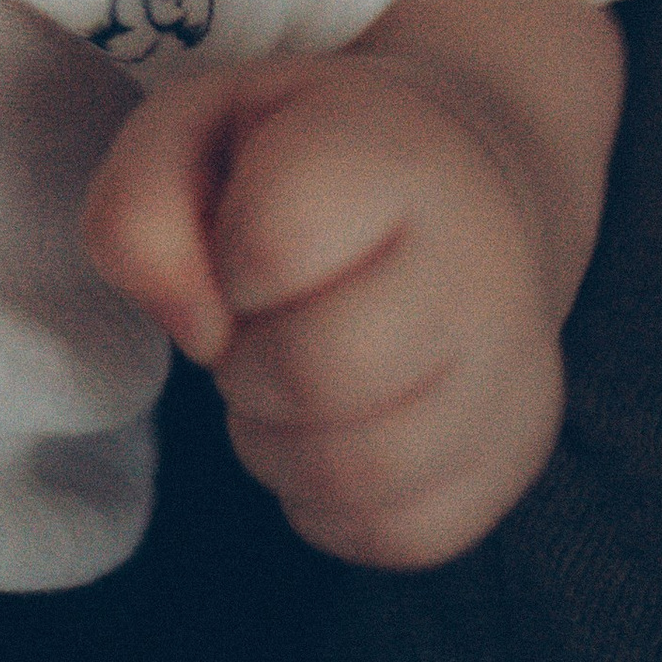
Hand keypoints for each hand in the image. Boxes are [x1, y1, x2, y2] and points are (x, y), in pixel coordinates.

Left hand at [81, 46, 566, 567]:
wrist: (456, 186)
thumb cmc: (297, 160)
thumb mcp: (193, 128)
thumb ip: (141, 210)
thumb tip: (193, 332)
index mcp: (392, 154)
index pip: (274, 243)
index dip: (222, 264)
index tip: (241, 249)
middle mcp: (482, 260)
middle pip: (318, 376)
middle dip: (244, 368)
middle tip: (254, 331)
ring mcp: (515, 366)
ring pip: (358, 472)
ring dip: (276, 447)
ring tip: (282, 386)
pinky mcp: (520, 452)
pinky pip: (400, 533)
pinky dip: (330, 506)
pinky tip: (327, 434)